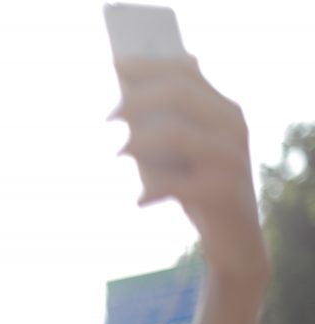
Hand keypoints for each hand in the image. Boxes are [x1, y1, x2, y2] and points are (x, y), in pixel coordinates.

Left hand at [112, 57, 270, 285]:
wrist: (234, 241)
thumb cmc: (195, 190)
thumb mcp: (178, 154)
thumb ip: (162, 124)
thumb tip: (125, 95)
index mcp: (223, 110)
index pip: (186, 73)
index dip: (149, 66)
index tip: (116, 63)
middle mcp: (233, 127)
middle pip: (180, 94)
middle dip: (138, 99)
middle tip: (108, 115)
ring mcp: (232, 159)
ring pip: (177, 135)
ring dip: (139, 141)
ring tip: (118, 153)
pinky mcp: (224, 192)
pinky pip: (177, 183)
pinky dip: (152, 190)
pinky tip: (139, 202)